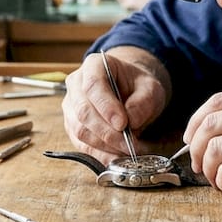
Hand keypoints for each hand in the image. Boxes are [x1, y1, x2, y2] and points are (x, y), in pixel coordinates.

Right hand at [61, 47, 170, 164]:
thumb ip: (143, 102)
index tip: (123, 123)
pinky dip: (100, 154)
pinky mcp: (73, 127)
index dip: (106, 106)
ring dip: (105, 145)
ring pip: (81, 131)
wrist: (130, 90)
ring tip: (129, 150)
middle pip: (84, 112)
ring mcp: (72, 107)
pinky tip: (117, 156)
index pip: (92, 85)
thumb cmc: (137, 85)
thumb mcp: (150, 88)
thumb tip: (131, 122)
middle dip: (108, 132)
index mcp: (93, 66)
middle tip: (130, 143)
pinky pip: (82, 145)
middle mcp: (76, 85)